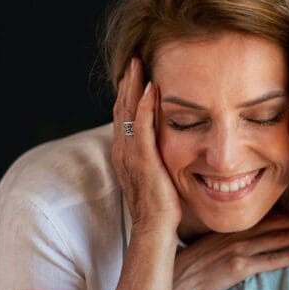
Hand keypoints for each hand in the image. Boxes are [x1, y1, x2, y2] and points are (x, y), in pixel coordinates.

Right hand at [111, 57, 181, 230]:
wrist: (154, 229)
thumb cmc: (160, 208)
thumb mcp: (156, 177)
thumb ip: (156, 160)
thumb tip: (167, 149)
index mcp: (124, 155)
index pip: (123, 117)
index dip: (127, 94)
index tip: (135, 74)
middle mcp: (122, 151)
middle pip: (121, 108)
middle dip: (127, 83)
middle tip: (134, 60)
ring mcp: (130, 155)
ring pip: (127, 112)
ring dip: (132, 86)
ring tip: (138, 64)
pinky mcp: (143, 160)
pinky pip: (141, 126)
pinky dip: (144, 105)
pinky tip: (150, 88)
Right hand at [171, 215, 288, 289]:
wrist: (176, 281)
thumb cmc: (189, 266)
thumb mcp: (208, 244)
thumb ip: (227, 239)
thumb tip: (245, 239)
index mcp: (229, 228)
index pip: (263, 218)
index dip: (286, 216)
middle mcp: (236, 235)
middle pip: (275, 225)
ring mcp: (238, 250)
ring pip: (277, 239)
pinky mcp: (239, 268)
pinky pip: (271, 260)